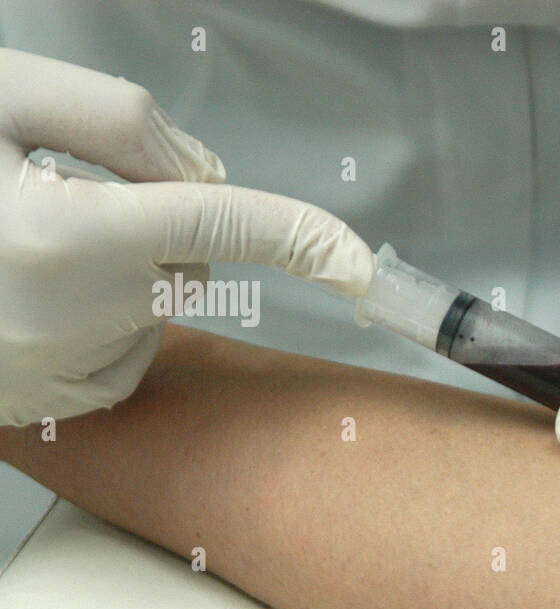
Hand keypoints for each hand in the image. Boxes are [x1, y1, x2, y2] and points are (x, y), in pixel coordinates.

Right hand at [0, 49, 374, 426]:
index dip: (305, 237)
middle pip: (185, 258)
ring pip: (154, 303)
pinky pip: (121, 347)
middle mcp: (70, 316)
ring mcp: (56, 371)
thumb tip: (208, 180)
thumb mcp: (1, 95)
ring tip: (17, 244)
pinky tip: (21, 291)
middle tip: (49, 194)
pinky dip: (96, 316)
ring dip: (116, 268)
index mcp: (65, 233)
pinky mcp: (47, 402)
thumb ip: (118, 120)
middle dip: (151, 219)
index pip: (226, 229)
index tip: (364, 266)